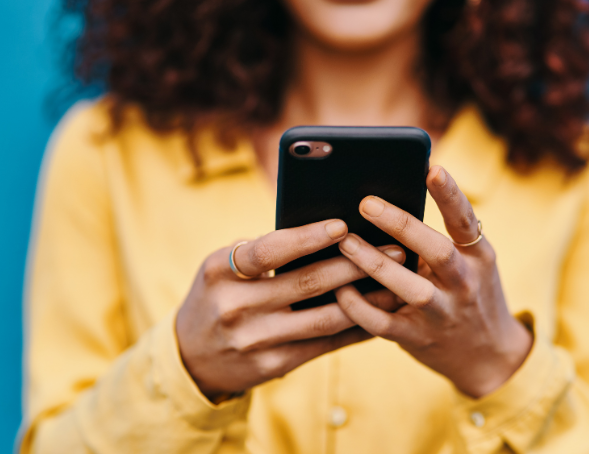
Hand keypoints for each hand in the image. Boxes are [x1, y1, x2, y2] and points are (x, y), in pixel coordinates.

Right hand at [176, 219, 405, 400]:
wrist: (191, 357)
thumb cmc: (217, 295)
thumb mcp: (221, 268)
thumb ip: (260, 252)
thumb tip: (326, 233)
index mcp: (220, 272)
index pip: (267, 250)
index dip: (307, 237)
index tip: (343, 225)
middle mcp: (235, 307)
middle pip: (306, 282)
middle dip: (355, 264)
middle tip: (394, 248)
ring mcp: (255, 340)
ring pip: (323, 317)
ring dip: (366, 299)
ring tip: (397, 281)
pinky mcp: (273, 365)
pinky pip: (323, 344)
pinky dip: (354, 328)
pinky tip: (379, 313)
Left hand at [334, 166, 533, 398]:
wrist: (488, 356)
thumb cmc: (468, 293)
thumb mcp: (470, 263)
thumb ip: (440, 238)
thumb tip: (390, 201)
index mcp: (477, 256)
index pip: (465, 220)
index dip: (450, 194)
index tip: (432, 168)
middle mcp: (464, 283)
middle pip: (436, 250)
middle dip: (400, 225)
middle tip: (366, 203)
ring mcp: (442, 313)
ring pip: (409, 288)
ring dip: (374, 263)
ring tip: (345, 241)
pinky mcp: (418, 338)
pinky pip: (383, 323)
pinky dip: (359, 307)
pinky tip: (339, 289)